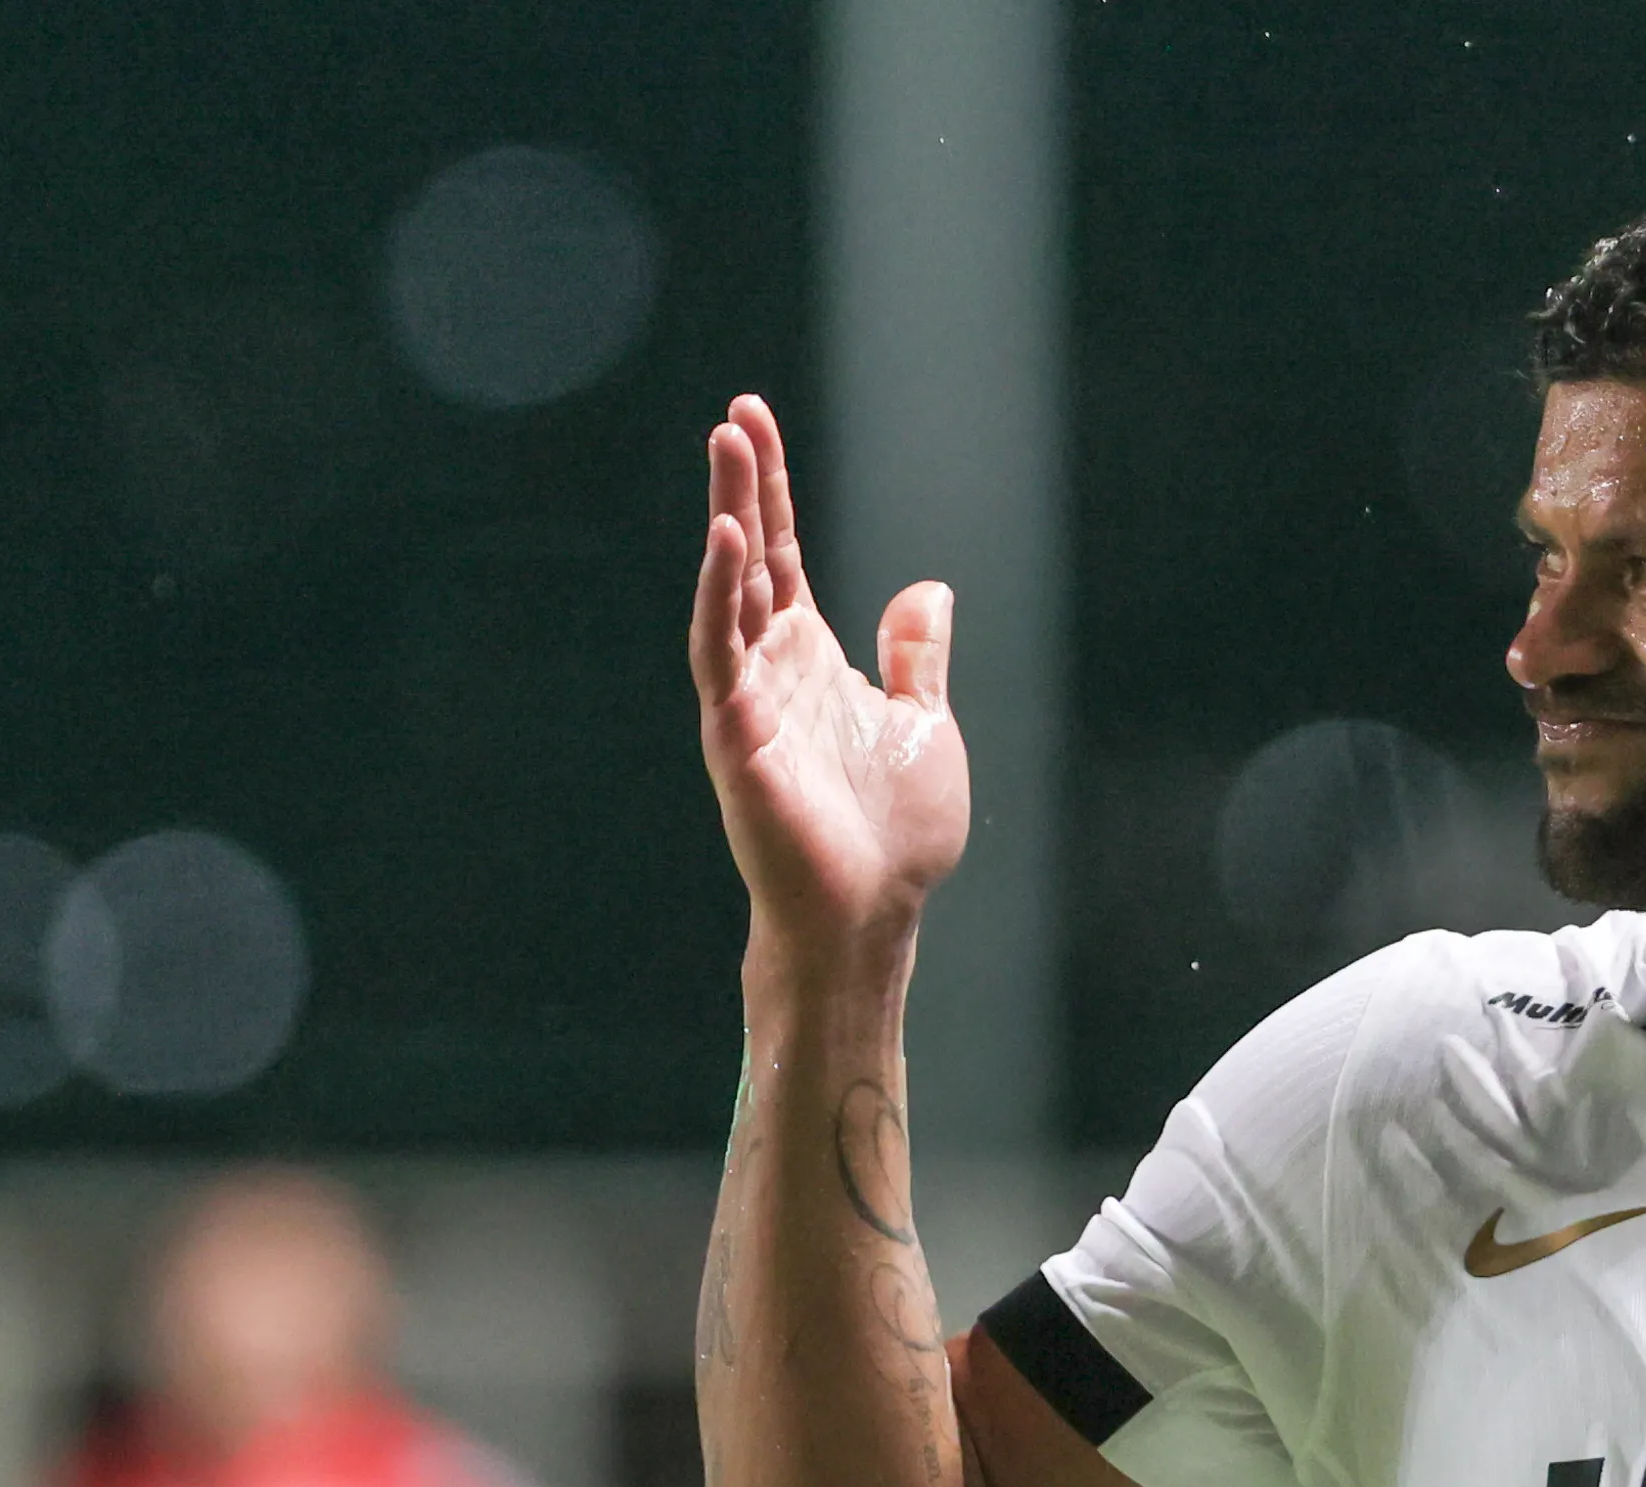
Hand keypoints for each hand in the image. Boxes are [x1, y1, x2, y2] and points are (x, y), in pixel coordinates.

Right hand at [690, 395, 969, 959]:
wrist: (874, 913)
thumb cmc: (895, 836)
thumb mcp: (925, 725)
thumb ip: (916, 658)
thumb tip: (926, 592)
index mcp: (811, 661)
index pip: (784, 556)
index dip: (772, 490)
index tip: (754, 421)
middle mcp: (771, 670)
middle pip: (751, 557)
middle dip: (743, 485)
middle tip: (735, 414)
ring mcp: (748, 699)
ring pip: (729, 591)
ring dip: (727, 518)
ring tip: (727, 448)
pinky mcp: (736, 735)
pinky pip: (720, 652)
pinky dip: (720, 596)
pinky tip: (728, 541)